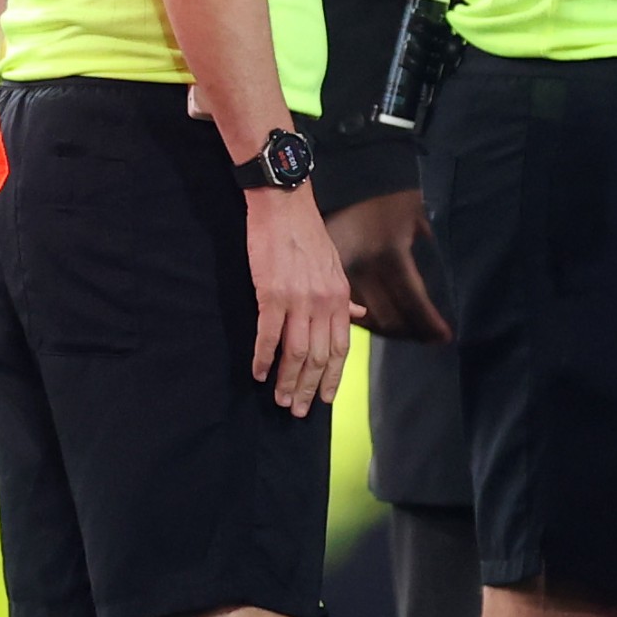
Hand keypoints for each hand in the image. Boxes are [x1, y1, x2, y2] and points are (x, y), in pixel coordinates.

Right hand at [246, 185, 353, 414]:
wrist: (284, 206)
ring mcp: (298, 300)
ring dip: (286, 380)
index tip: (325, 401)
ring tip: (279, 399)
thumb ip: (344, 298)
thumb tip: (359, 318)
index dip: (333, 379)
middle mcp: (323, 303)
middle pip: (319, 358)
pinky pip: (268, 335)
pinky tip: (257, 373)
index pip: (341, 349)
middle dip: (308, 389)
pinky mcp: (271, 294)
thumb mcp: (335, 267)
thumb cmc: (307, 236)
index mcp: (339, 298)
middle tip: (297, 410)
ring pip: (296, 353)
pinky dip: (262, 358)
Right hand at [326, 187, 450, 342]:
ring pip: (368, 319)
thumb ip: (433, 246)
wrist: (348, 183)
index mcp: (390, 255)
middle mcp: (364, 270)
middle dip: (412, 333)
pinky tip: (383, 322)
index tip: (444, 337)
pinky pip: (349, 310)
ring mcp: (341, 276)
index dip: (430, 324)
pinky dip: (368, 321)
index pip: (413, 302)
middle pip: (390, 318)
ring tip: (410, 334)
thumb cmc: (390, 198)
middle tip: (429, 339)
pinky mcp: (328, 277)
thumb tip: (451, 277)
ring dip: (390, 331)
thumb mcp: (420, 215)